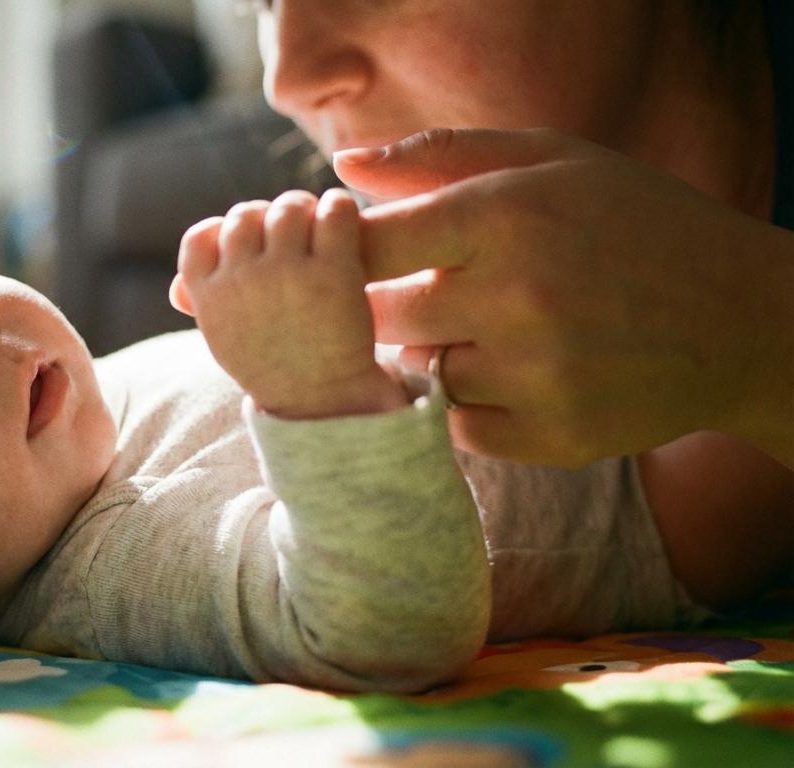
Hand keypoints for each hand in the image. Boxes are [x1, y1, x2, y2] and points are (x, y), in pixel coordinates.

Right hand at [170, 189, 406, 418]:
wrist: (324, 401)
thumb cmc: (273, 366)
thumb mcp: (223, 342)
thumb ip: (201, 305)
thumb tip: (175, 289)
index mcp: (209, 296)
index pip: (201, 238)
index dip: (223, 231)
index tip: (248, 243)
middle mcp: (242, 278)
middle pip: (245, 215)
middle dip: (267, 216)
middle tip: (291, 229)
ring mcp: (286, 272)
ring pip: (288, 208)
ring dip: (304, 209)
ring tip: (318, 224)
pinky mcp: (333, 270)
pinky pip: (333, 211)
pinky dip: (338, 207)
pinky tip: (341, 219)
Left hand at [337, 127, 793, 465]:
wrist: (744, 318)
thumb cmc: (634, 223)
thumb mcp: (550, 162)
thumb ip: (440, 158)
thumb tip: (343, 166)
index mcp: (507, 215)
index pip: (370, 244)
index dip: (352, 251)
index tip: (366, 254)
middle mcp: (517, 297)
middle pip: (379, 317)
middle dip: (386, 306)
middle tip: (425, 295)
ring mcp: (536, 375)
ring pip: (419, 374)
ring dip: (433, 356)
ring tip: (485, 331)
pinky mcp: (552, 436)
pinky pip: (458, 429)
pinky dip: (469, 406)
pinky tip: (509, 374)